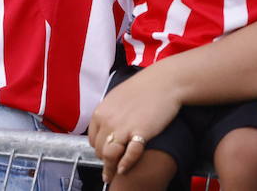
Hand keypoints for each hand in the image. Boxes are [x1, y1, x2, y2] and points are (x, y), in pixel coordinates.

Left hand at [87, 65, 178, 180]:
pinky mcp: (140, 132)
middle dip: (104, 159)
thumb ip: (108, 113)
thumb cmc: (143, 88)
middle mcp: (108, 120)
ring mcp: (123, 127)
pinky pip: (129, 154)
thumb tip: (105, 127)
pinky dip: (125, 164)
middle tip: (111, 167)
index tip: (105, 154)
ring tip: (113, 174)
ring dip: (110, 168)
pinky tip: (124, 169)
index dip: (98, 149)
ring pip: (109, 155)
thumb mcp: (116, 98)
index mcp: (101, 111)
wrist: (164, 82)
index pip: (92, 139)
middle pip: (99, 149)